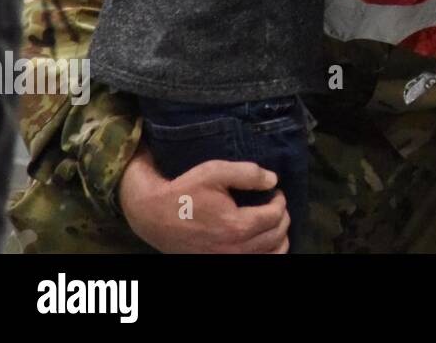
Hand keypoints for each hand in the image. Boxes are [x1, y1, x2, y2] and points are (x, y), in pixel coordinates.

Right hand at [119, 146, 289, 253]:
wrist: (152, 216)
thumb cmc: (184, 191)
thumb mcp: (215, 172)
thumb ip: (248, 173)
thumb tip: (273, 180)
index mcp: (237, 226)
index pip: (275, 216)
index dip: (280, 201)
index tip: (275, 192)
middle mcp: (235, 249)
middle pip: (276, 236)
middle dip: (282, 218)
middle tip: (276, 205)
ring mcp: (226, 261)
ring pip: (270, 256)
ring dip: (279, 239)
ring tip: (274, 224)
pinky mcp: (218, 264)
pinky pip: (255, 264)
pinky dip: (267, 253)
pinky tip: (263, 242)